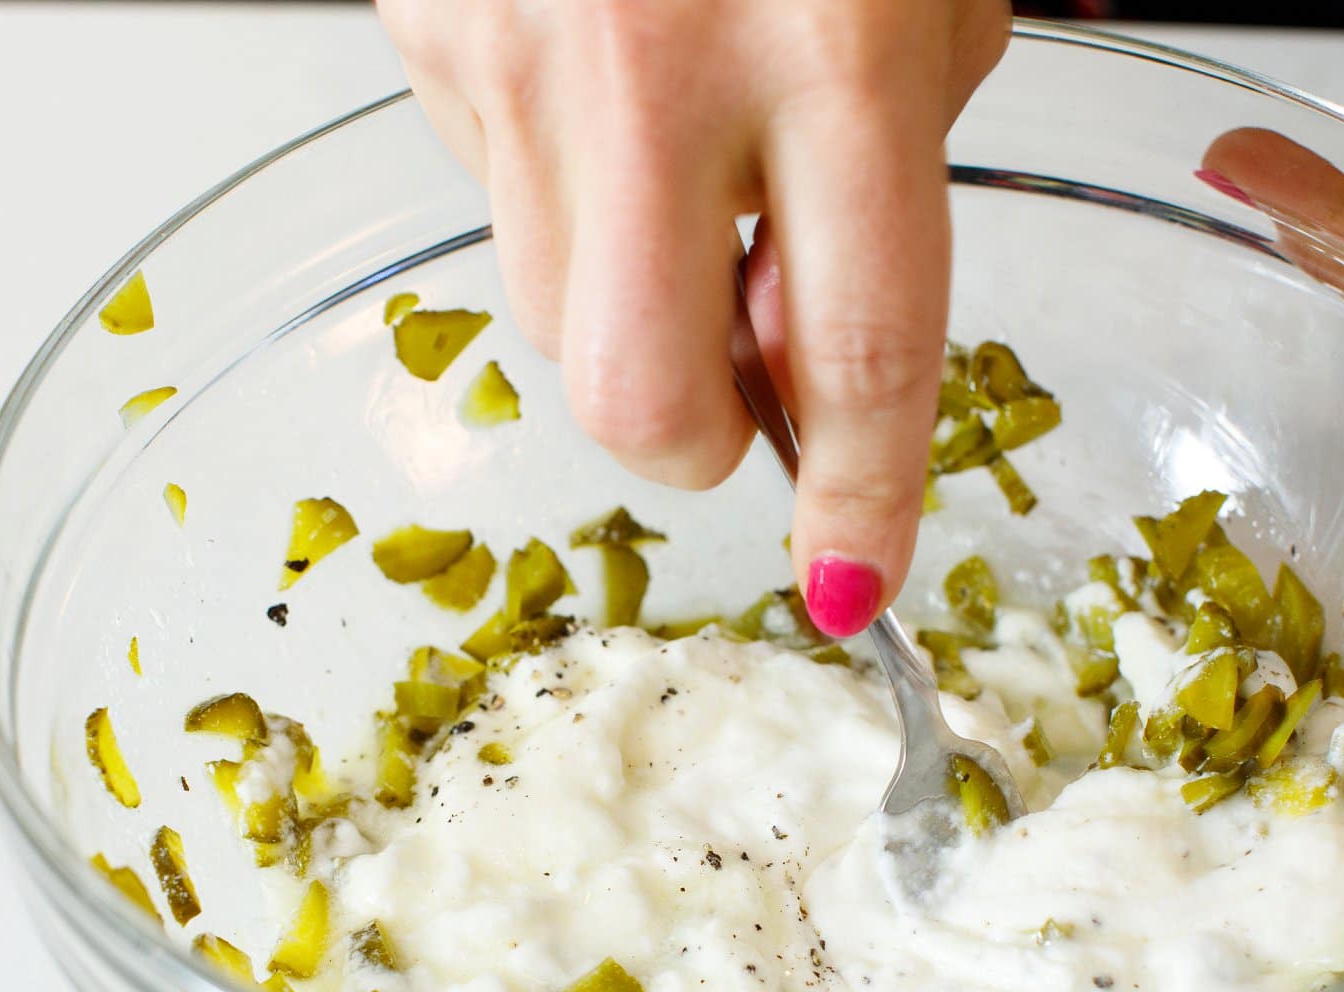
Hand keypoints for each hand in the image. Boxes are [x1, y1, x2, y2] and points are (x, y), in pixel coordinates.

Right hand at [377, 0, 1010, 635]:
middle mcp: (653, 65)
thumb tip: (788, 362)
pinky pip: (486, 192)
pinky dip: (556, 182)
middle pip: (640, 400)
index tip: (853, 581)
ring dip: (622, 295)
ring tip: (673, 153)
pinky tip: (601, 76)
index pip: (857, 356)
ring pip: (547, 310)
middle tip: (732, 390)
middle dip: (692, 444)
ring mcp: (515, 52)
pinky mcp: (422, 26)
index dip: (859, 499)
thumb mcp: (920, 5)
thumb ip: (886, 181)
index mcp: (833, 50)